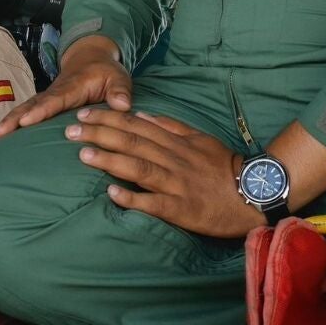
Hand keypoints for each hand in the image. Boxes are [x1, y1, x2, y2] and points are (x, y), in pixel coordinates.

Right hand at [0, 35, 131, 142]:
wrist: (90, 58)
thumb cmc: (105, 72)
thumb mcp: (119, 78)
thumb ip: (120, 91)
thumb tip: (121, 105)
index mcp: (71, 87)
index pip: (54, 100)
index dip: (40, 111)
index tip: (26, 121)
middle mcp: (53, 92)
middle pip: (29, 106)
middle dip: (13, 120)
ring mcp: (45, 98)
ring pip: (22, 110)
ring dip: (6, 124)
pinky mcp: (41, 105)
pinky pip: (24, 114)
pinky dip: (10, 125)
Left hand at [70, 108, 264, 238]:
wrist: (255, 195)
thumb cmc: (225, 167)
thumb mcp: (201, 139)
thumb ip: (172, 126)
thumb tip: (144, 114)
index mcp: (176, 143)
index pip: (136, 126)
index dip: (108, 120)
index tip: (83, 115)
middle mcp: (174, 160)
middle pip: (132, 143)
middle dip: (99, 135)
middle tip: (69, 132)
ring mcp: (177, 184)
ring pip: (139, 168)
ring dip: (110, 161)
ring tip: (83, 155)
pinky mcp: (183, 209)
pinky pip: (155, 204)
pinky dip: (133, 198)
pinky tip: (112, 194)